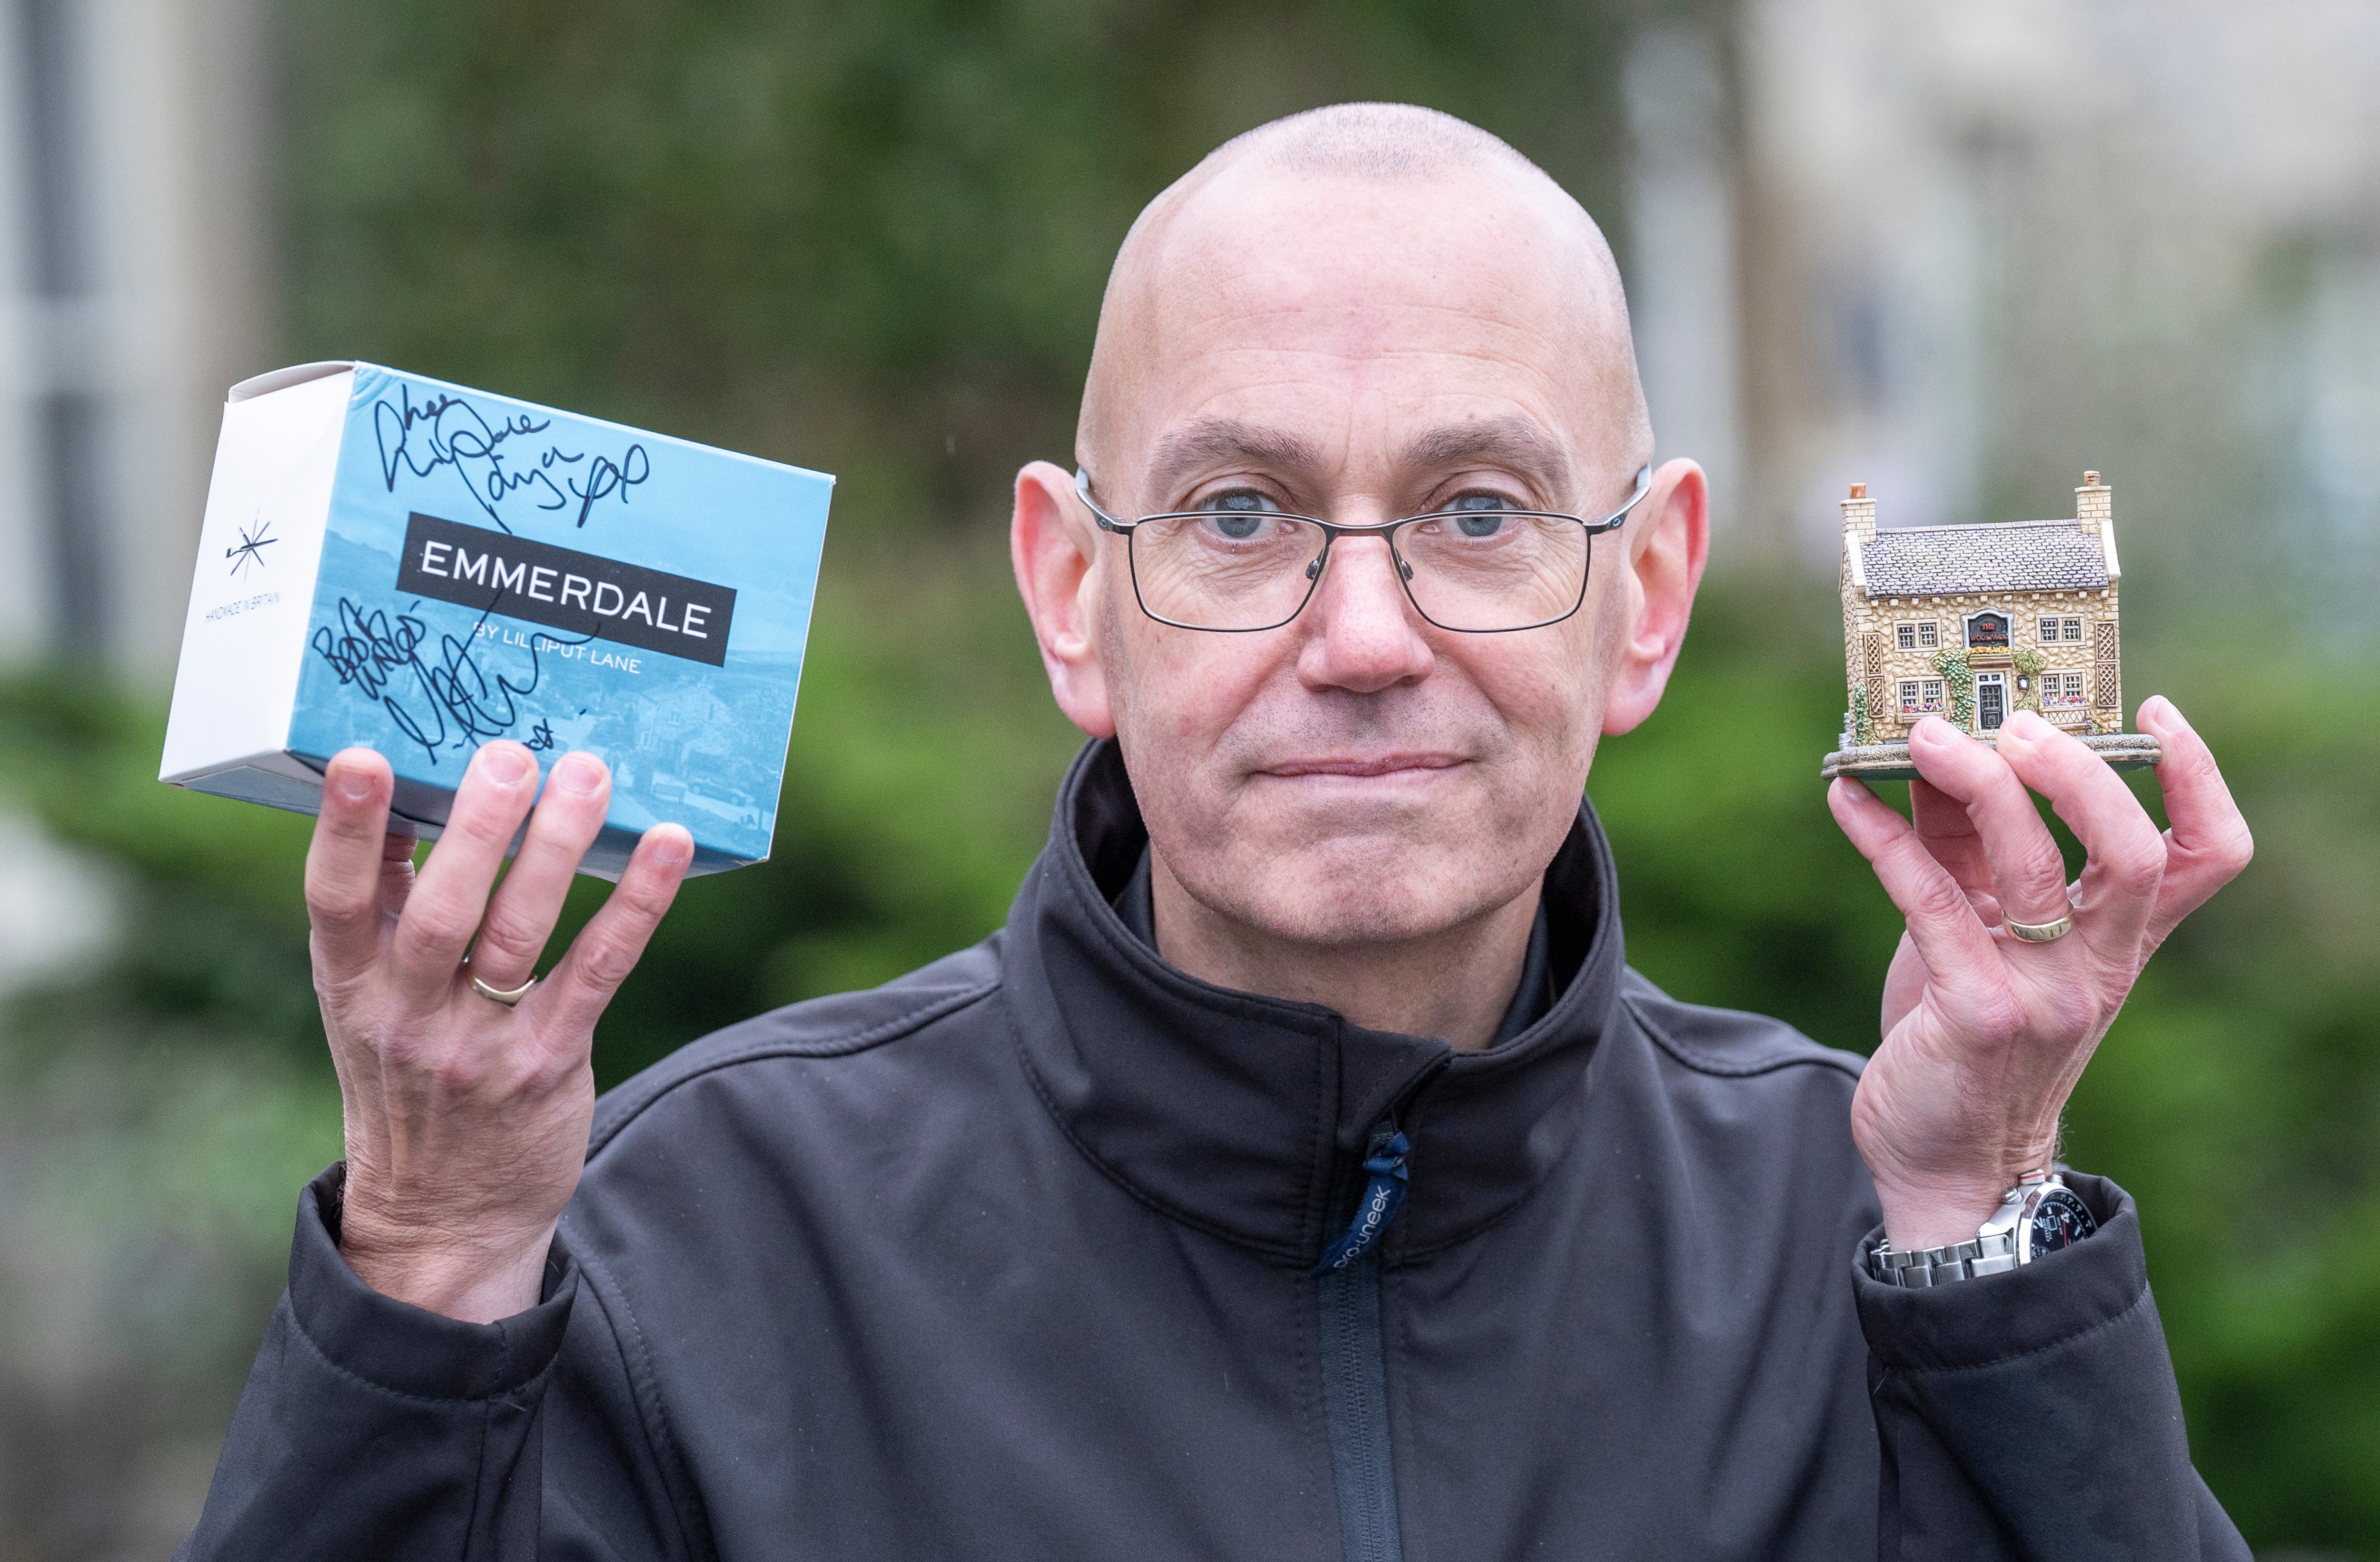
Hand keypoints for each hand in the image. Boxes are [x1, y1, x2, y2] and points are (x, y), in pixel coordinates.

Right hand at [303, 741, 691, 1321]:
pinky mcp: (549, 1062)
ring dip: (558, 848)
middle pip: (440, 910)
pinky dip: (636, 902)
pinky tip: (668, 846)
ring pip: (520, 933)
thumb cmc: (409, 1076)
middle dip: (477, 829)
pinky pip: (598, 970)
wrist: (445, 1216)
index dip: (345, 830)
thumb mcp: (368, 1003)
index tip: (361, 755)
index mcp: (350, 988)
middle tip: (509, 754)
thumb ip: (385, 911)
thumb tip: (412, 792)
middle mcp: (406, 1015)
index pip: (334, 900)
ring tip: (588, 773)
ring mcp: (479, 1044)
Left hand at [1827, 699, 2250, 1250]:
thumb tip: (1942, 753)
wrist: (1946, 1161)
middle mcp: (2098, 967)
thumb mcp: (1988, 936)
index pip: (2207, 855)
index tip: (2152, 713)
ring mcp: (2044, 993)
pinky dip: (1884, 838)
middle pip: (2131, 851)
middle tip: (2012, 725)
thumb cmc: (1968, 1037)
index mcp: (2120, 943)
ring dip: (1974, 785)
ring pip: (2033, 867)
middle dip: (2074, 773)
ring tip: (1918, 735)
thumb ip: (1976, 851)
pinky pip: (1932, 901)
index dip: (2196, 778)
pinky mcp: (1978, 1013)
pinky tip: (1844, 799)